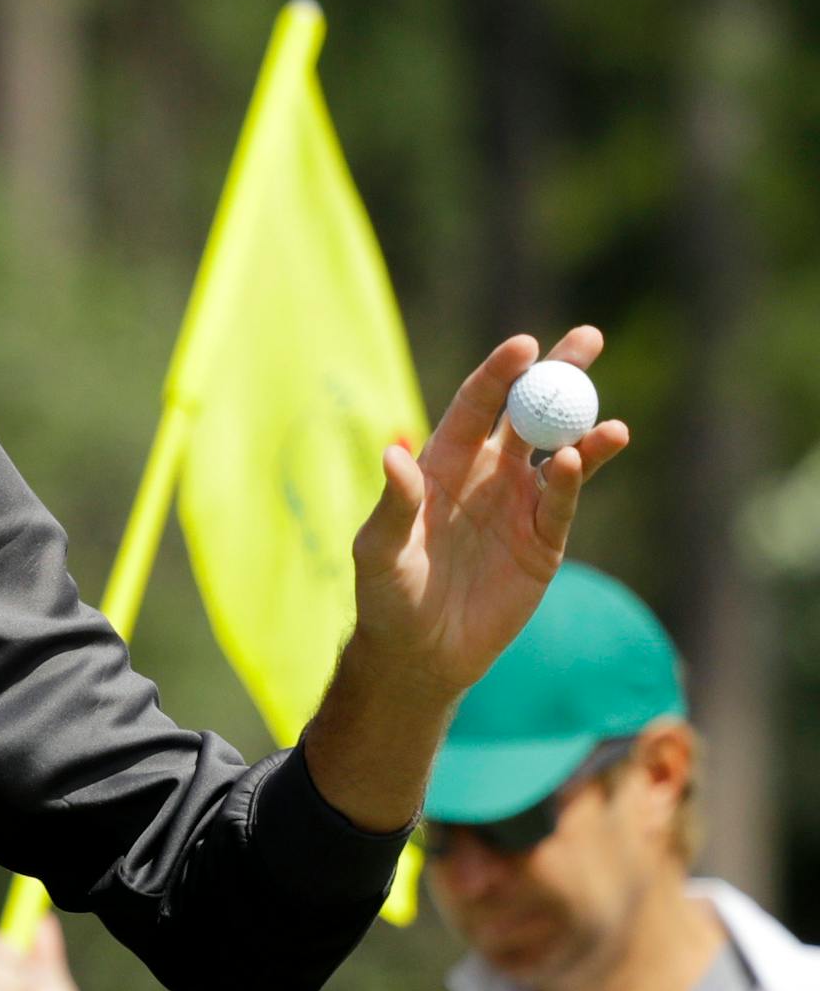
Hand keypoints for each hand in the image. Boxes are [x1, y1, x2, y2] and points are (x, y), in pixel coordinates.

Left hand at [349, 326, 629, 698]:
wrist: (419, 652)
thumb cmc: (386, 595)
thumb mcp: (380, 550)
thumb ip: (394, 504)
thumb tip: (393, 455)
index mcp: (442, 462)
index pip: (476, 405)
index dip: (499, 373)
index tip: (525, 344)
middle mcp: (485, 473)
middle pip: (526, 413)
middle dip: (556, 375)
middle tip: (588, 338)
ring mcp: (518, 505)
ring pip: (558, 453)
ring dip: (583, 431)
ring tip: (610, 426)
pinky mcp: (543, 542)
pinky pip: (563, 502)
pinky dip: (574, 481)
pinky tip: (581, 462)